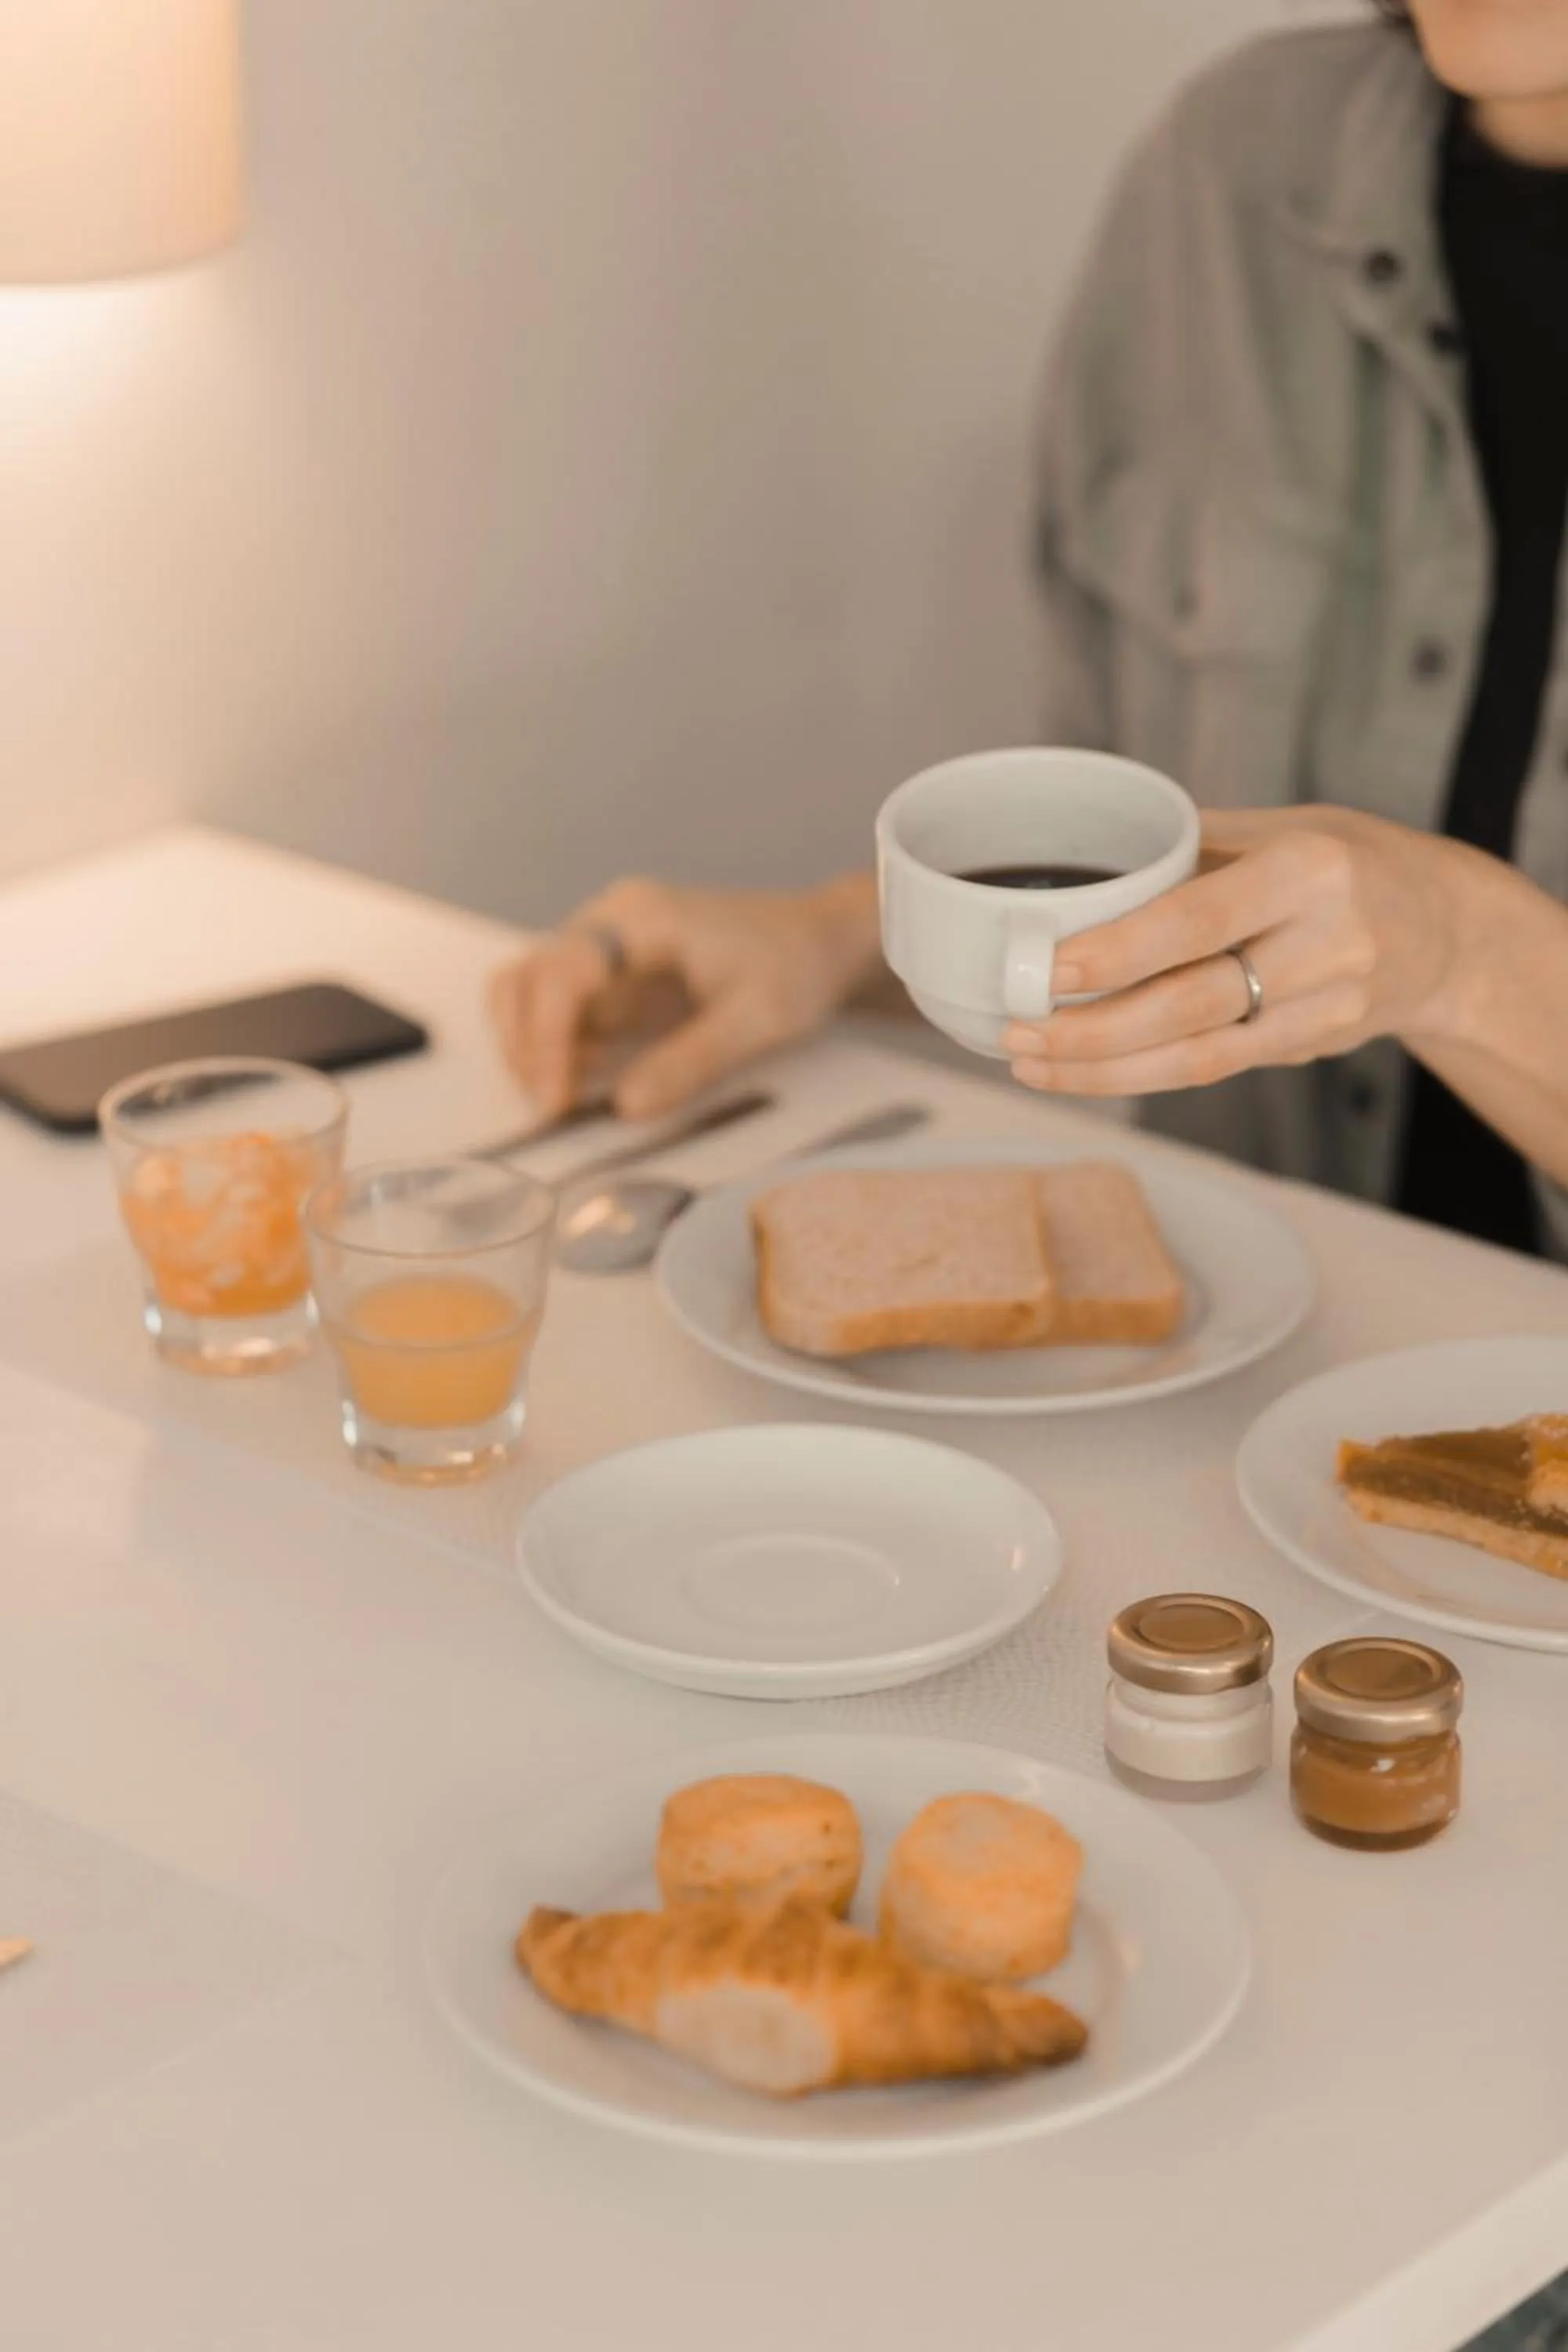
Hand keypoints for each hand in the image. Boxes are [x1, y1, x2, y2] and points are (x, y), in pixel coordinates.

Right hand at [490, 874, 879, 1119]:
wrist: (817, 941)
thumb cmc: (794, 967)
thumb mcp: (758, 1021)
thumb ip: (692, 1062)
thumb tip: (625, 1107)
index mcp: (643, 917)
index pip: (563, 971)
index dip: (547, 1038)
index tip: (556, 1099)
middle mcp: (609, 920)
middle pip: (527, 975)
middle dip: (526, 1047)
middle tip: (552, 1109)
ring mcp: (604, 945)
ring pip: (527, 988)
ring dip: (527, 1045)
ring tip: (558, 1098)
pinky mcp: (609, 973)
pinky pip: (554, 1005)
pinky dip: (548, 1045)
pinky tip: (578, 1080)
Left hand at [1005, 807, 1471, 1096]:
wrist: (1447, 933)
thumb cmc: (1348, 863)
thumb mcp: (1285, 825)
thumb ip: (1192, 846)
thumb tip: (1080, 862)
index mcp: (1311, 869)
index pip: (1200, 919)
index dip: (1121, 951)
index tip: (1050, 969)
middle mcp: (1326, 943)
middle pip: (1193, 1003)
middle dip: (1095, 1030)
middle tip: (1018, 1032)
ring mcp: (1326, 1007)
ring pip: (1199, 1054)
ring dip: (1104, 1068)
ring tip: (1030, 1062)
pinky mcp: (1311, 1048)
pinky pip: (1214, 1068)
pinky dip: (1140, 1074)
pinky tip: (1082, 1071)